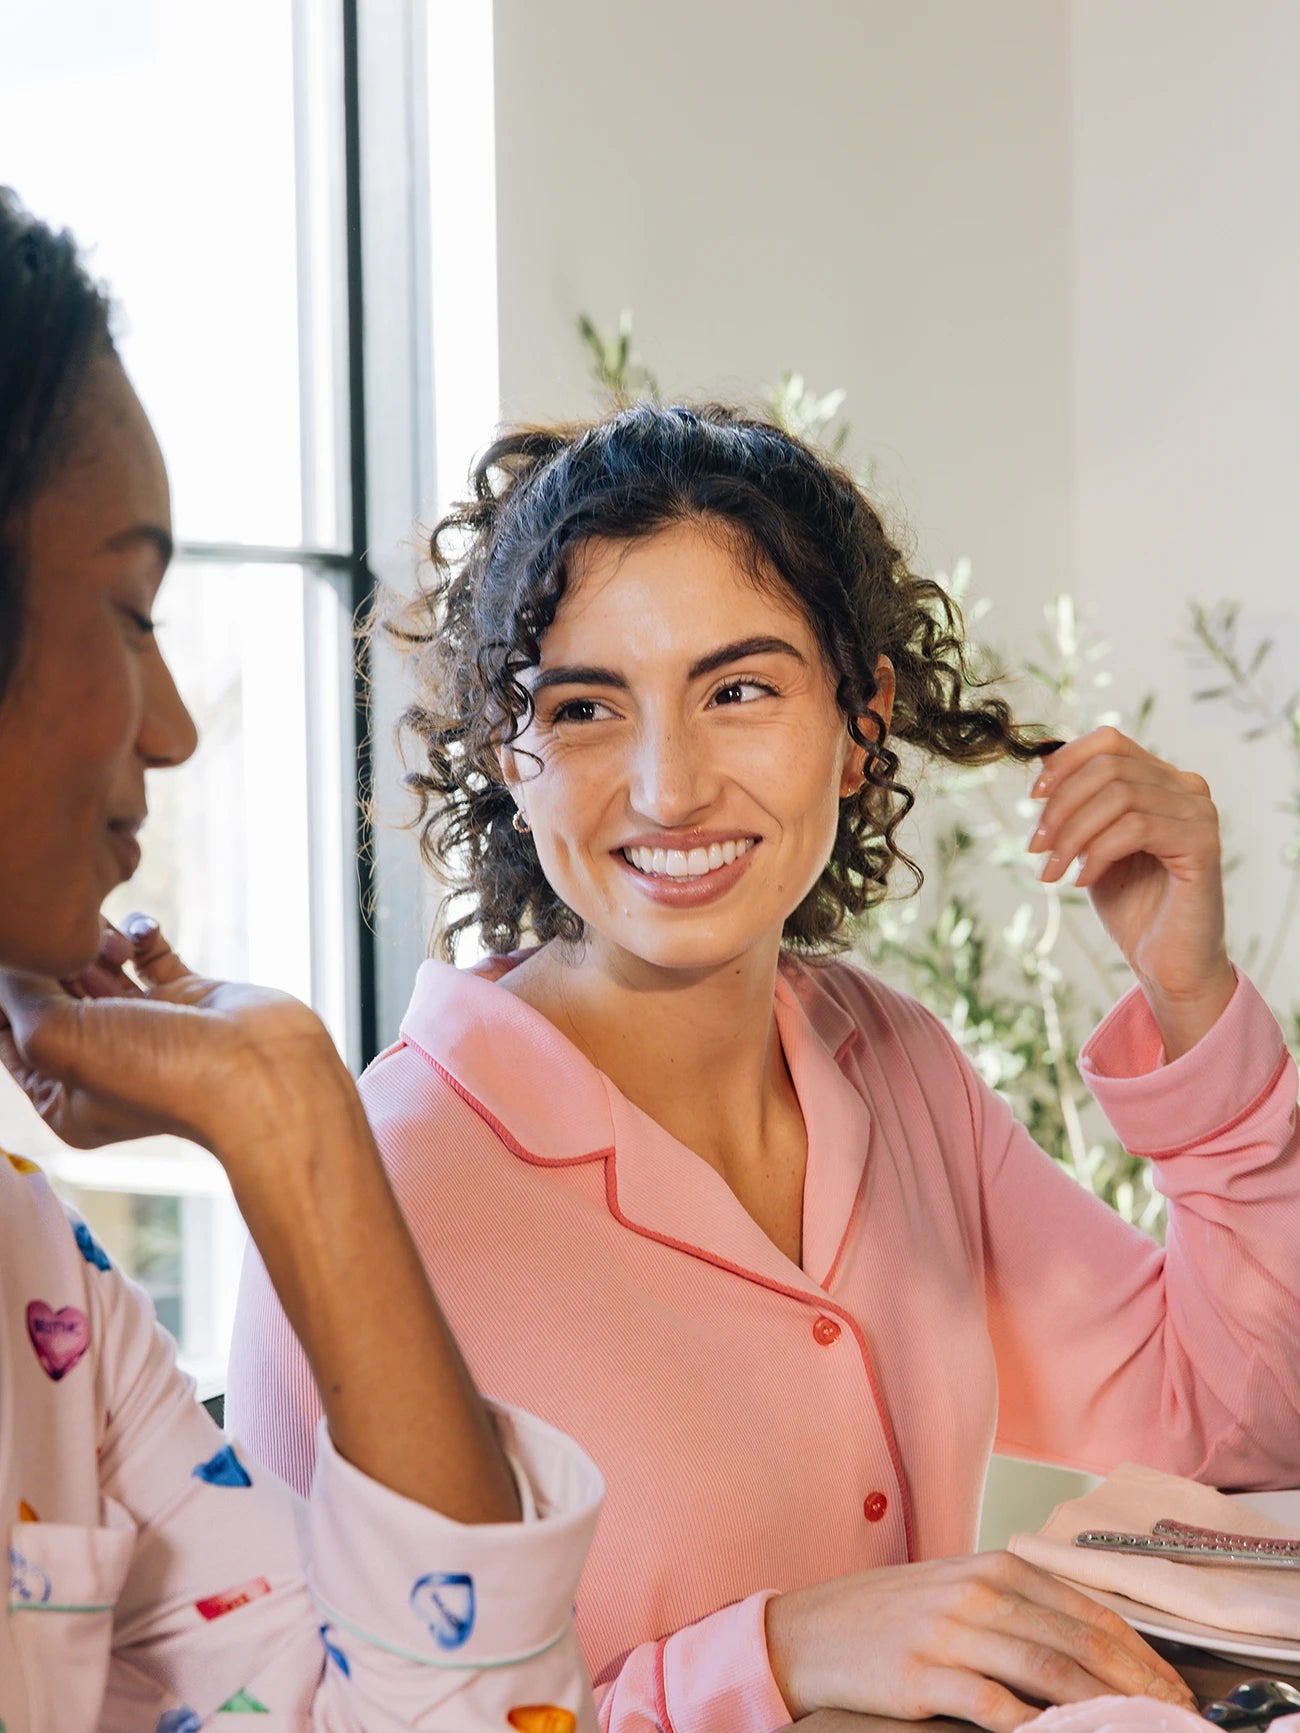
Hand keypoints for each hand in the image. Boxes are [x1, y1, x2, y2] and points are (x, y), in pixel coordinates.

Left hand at [0, 915, 338, 1155]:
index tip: (14, 947)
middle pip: (53, 994)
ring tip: (108, 943)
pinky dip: (139, 936)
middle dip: (53, 960)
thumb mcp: (58, 1039)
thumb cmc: (158, 1073)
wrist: (259, 1072)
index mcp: (64, 1096)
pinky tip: (141, 934)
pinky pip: (150, 955)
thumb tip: (12, 961)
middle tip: (63, 936)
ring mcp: (148, 1027)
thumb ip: (19, 995)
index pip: (9, 1031)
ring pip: (98, 968)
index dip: (5, 989)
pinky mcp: (188, 998)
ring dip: (94, 944)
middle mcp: (104, 1063)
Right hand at [765, 1551, 1196, 1730]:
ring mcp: (948, 1633)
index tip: (1173, 1689)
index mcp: (991, 1566)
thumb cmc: (887, 1616)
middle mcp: (976, 1592)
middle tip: (1175, 1718)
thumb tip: (1091, 1647)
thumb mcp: (956, 1590)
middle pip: (1076, 1642)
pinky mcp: (920, 1676)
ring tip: (1137, 1731)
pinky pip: (992, 1706)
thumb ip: (1017, 1607)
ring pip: (1046, 1672)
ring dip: (1101, 1707)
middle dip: (1136, 1685)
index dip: (1138, 1654)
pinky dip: (1034, 1726)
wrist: (808, 1631)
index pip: (1086, 1611)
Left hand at [1028, 728, 1234, 1054]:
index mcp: (1160, 779)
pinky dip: (1098, 852)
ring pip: (1119, 796)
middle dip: (1061, 807)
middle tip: (1036, 848)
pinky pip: (1136, 828)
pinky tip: (1082, 880)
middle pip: (1109, 767)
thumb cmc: (1131, 904)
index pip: (1109, 741)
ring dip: (1073, 834)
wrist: (1166, 961)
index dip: (1064, 762)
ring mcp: (1199, 812)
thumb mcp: (1091, 844)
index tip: (1032, 798)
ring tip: (1054, 870)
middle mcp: (1186, 787)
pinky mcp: (1202, 843)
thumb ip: (1078, 805)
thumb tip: (1041, 764)